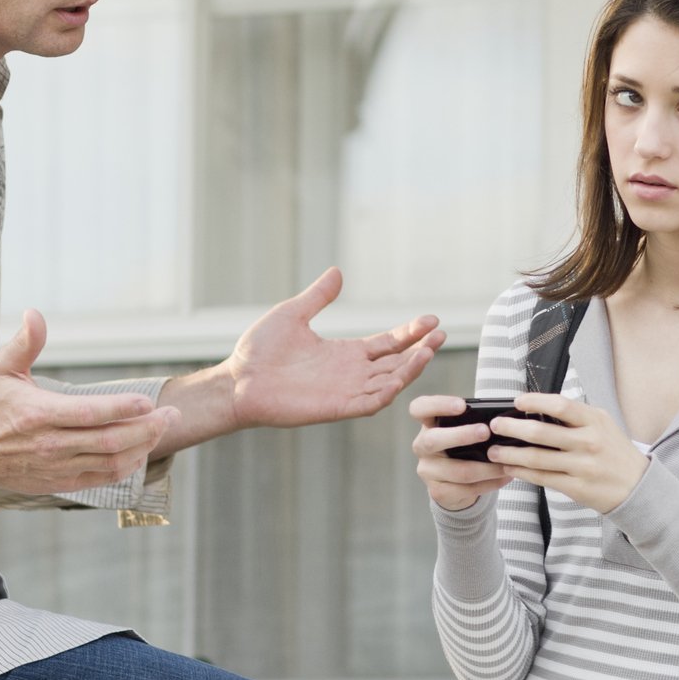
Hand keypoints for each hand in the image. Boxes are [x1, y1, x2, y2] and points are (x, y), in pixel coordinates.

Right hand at [0, 310, 180, 494]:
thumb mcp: (2, 370)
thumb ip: (25, 343)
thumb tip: (35, 314)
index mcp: (39, 414)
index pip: (89, 413)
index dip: (122, 409)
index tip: (148, 401)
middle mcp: (50, 444)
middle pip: (109, 441)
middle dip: (147, 428)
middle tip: (171, 414)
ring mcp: (57, 466)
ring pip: (110, 462)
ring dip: (142, 447)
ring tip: (162, 429)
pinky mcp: (60, 482)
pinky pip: (101, 478)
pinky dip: (126, 467)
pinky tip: (141, 452)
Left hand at [228, 268, 445, 427]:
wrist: (238, 381)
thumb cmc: (259, 351)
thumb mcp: (293, 314)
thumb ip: (318, 297)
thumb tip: (337, 272)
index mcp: (344, 353)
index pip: (387, 344)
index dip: (410, 333)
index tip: (431, 320)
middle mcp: (351, 373)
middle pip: (396, 362)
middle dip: (420, 349)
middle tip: (440, 334)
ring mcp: (345, 391)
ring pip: (390, 382)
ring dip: (410, 369)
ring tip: (428, 350)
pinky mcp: (336, 407)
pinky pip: (370, 402)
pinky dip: (388, 391)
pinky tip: (400, 376)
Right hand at [409, 394, 510, 511]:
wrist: (453, 483)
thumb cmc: (461, 447)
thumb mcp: (461, 430)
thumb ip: (472, 422)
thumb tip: (501, 419)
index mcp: (427, 424)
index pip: (419, 408)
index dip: (438, 405)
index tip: (462, 405)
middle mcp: (422, 446)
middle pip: (433, 440)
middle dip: (461, 435)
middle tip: (485, 432)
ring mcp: (427, 470)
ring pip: (458, 471)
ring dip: (486, 467)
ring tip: (506, 462)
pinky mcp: (438, 491)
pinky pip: (466, 489)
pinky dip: (490, 483)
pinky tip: (504, 476)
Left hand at [484, 393, 648, 514]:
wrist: (638, 487)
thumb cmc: (614, 451)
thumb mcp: (603, 425)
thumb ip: (575, 416)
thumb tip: (537, 409)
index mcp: (595, 421)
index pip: (560, 406)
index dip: (535, 401)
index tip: (516, 401)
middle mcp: (589, 442)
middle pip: (541, 433)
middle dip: (512, 428)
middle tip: (494, 426)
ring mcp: (582, 467)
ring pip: (536, 458)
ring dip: (510, 454)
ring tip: (494, 451)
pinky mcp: (576, 487)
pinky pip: (542, 478)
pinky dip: (522, 472)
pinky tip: (510, 468)